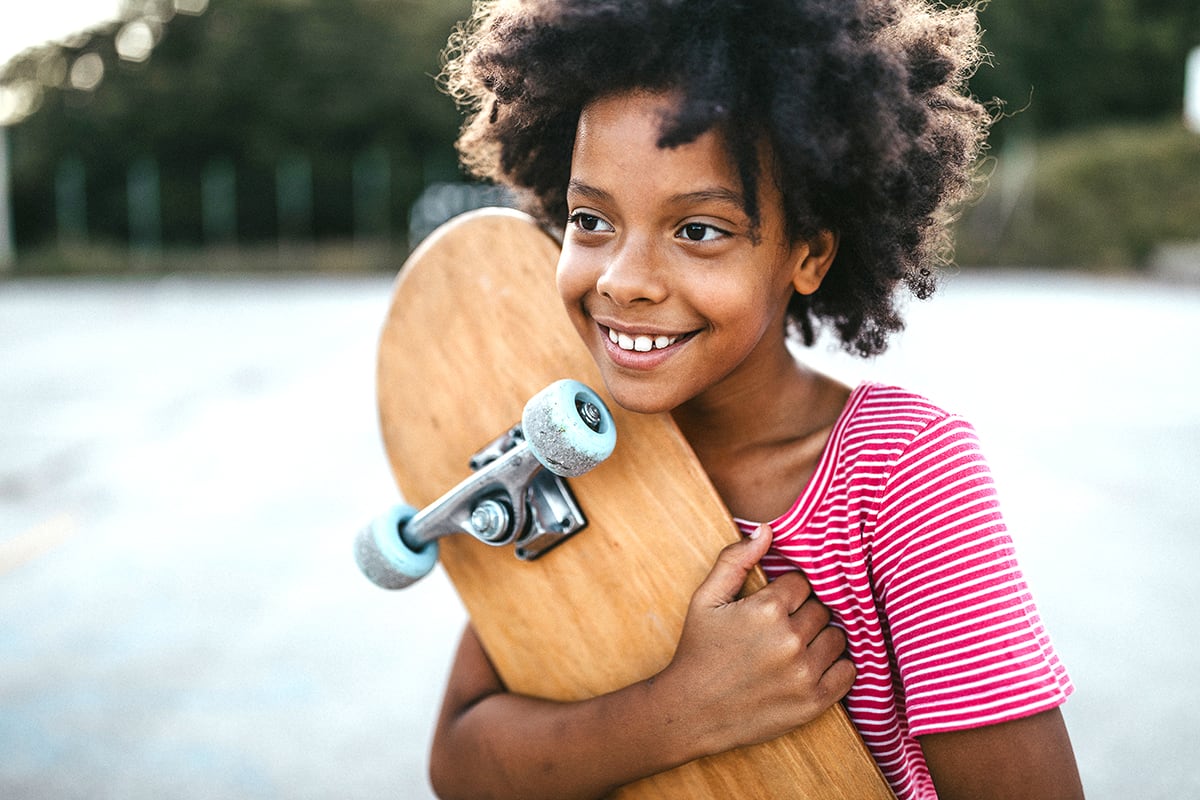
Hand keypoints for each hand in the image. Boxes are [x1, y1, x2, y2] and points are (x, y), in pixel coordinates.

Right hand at [655, 525, 855, 756]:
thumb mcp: (706, 599)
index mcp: (767, 609)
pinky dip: (835, 667)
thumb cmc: (698, 651)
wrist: (691, 712)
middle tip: (779, 630)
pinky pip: (848, 672)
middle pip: (821, 609)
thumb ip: (735, 560)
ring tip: (793, 649)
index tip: (771, 608)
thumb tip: (767, 530)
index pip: (802, 583)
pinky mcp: (813, 702)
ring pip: (836, 637)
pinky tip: (809, 668)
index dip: (786, 593)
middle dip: (803, 615)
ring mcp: (804, 673)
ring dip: (820, 640)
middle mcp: (790, 640)